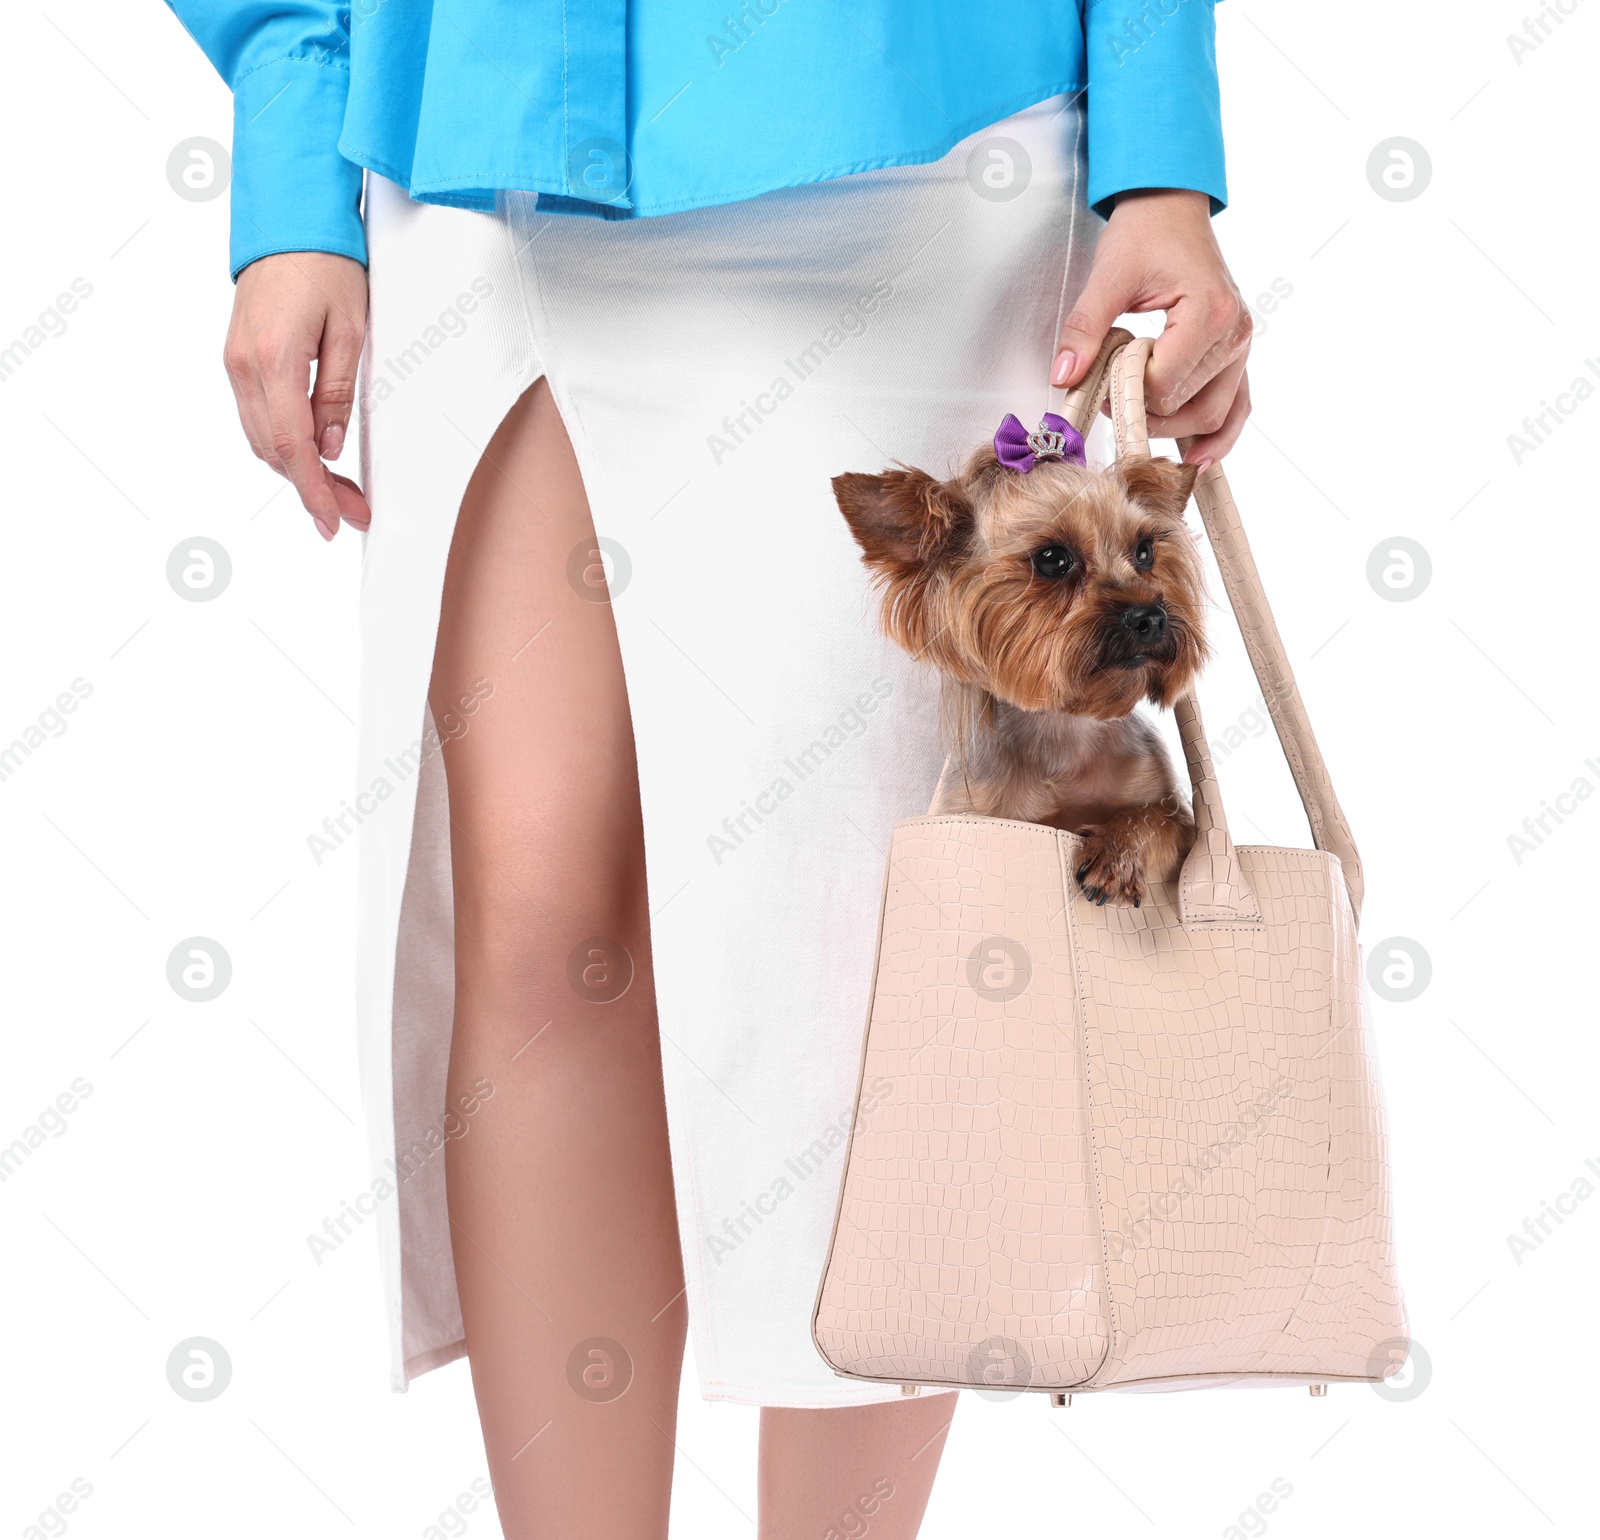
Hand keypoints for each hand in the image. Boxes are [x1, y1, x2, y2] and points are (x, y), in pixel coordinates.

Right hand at [223, 252, 370, 538]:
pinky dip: (282, 444)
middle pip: (274, 451)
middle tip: (352, 513)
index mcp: (273, 360)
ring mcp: (234, 362)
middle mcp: (243, 366)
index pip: (293, 447)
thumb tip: (330, 446)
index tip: (334, 522)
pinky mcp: (237, 358)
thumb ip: (337, 392)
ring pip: (262, 438)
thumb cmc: (326, 264)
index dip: (314, 492)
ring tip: (339, 492)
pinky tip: (312, 457)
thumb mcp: (351, 330)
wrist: (288, 222)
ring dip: (297, 471)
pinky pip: (257, 417)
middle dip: (313, 489)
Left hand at [1050, 189, 1251, 466]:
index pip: (1163, 384)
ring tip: (1138, 416)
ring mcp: (1241, 346)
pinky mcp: (1236, 354)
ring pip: (1214, 416)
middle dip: (1145, 411)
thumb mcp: (1107, 276)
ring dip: (1173, 428)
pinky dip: (1218, 434)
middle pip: (1188, 408)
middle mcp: (1234, 333)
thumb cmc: (1145, 233)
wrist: (1170, 207)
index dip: (1125, 390)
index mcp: (1209, 311)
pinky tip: (1197, 459)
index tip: (1103, 375)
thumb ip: (1085, 329)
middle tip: (1112, 394)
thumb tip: (1064, 375)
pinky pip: (1235, 406)